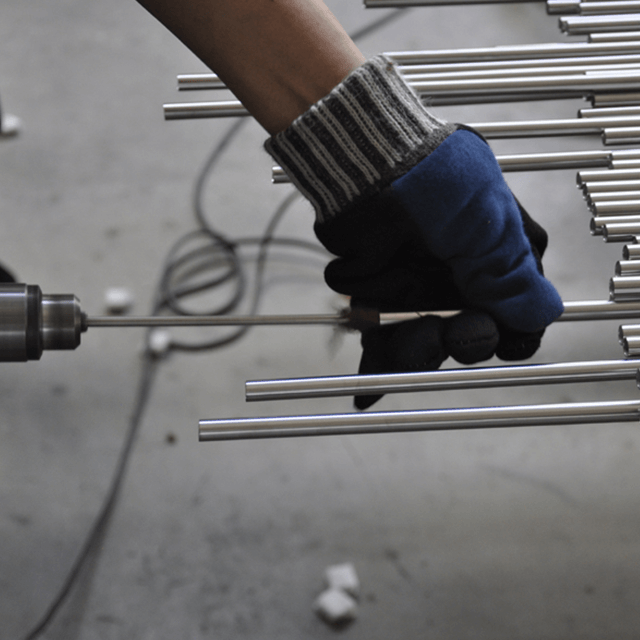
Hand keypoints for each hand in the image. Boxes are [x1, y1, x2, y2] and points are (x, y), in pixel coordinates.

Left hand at [315, 127, 562, 408]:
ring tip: (407, 343)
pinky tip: (367, 393)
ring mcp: (420, 285)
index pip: (517, 315)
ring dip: (416, 351)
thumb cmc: (432, 182)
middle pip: (468, 336)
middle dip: (460, 341)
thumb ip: (509, 278)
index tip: (499, 342)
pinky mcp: (382, 291)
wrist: (365, 163)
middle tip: (452, 332)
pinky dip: (375, 364)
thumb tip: (541, 317)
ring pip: (423, 342)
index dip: (509, 336)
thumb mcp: (486, 227)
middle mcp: (461, 276)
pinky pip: (380, 336)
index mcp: (500, 256)